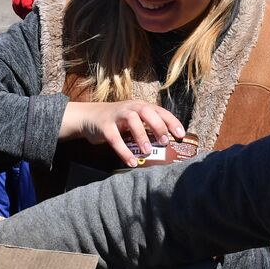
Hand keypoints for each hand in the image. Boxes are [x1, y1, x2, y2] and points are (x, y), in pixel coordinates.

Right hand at [59, 100, 185, 167]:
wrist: (88, 117)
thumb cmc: (117, 122)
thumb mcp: (133, 121)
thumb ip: (147, 129)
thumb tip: (167, 146)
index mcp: (140, 106)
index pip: (159, 110)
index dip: (171, 121)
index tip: (180, 134)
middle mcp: (130, 107)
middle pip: (146, 111)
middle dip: (158, 125)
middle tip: (165, 141)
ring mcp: (116, 115)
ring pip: (132, 120)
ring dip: (142, 135)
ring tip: (148, 151)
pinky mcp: (104, 125)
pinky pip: (115, 138)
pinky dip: (124, 151)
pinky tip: (132, 162)